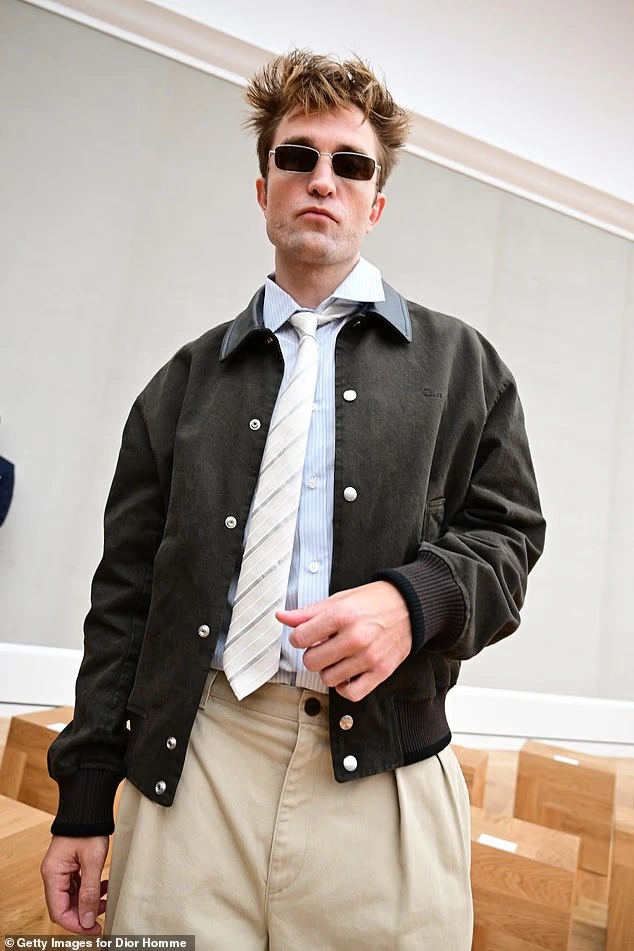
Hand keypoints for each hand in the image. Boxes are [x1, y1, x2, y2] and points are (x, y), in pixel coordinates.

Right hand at [41, 835, 108, 933]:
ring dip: (87, 902)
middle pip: (64, 906)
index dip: (76, 924)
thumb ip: (89, 892)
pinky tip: (103, 887)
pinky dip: (89, 890)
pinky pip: (76, 885)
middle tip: (102, 917)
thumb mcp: (93, 861)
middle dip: (83, 914)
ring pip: (71, 897)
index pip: (59, 911)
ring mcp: (60, 869)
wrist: (88, 806)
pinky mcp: (69, 865)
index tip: (93, 928)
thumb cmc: (89, 828)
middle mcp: (52, 874)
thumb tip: (86, 920)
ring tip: (106, 900)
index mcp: (53, 874)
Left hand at [277, 581, 411, 700]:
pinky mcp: (381, 672)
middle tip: (323, 646)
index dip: (298, 638)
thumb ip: (308, 612)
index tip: (306, 636)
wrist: (410, 606)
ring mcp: (368, 657)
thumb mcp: (339, 599)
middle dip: (312, 654)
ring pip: (328, 679)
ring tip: (337, 658)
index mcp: (342, 615)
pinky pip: (351, 693)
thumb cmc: (373, 601)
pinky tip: (346, 674)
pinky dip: (344, 687)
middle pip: (311, 661)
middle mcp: (355, 637)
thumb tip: (282, 617)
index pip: (300, 638)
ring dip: (328, 670)